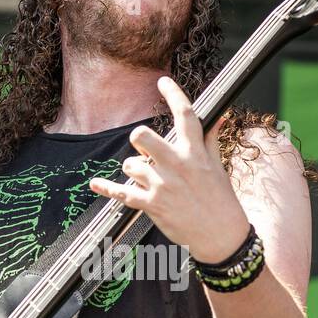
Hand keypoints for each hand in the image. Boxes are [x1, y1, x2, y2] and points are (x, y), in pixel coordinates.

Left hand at [89, 76, 250, 263]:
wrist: (221, 236)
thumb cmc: (221, 201)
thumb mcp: (218, 167)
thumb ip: (210, 141)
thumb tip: (218, 118)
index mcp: (194, 152)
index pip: (185, 115)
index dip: (173, 94)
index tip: (162, 82)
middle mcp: (176, 165)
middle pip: (141, 136)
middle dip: (139, 139)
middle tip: (144, 147)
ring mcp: (162, 185)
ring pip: (130, 165)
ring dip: (135, 170)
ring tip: (147, 180)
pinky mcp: (152, 204)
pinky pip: (122, 193)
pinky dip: (107, 189)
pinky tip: (96, 184)